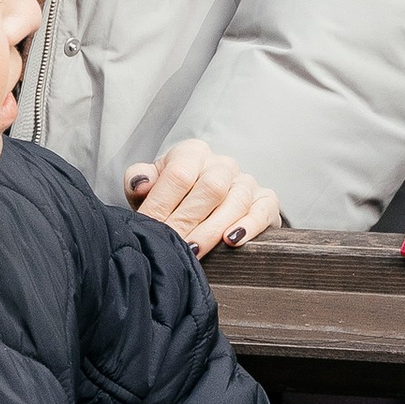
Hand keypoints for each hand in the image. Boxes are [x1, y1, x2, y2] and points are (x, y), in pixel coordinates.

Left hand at [124, 138, 281, 257]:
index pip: (179, 174)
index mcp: (192, 153)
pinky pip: (263, 210)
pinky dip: (249, 226)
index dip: (163, 204)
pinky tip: (232, 241)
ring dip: (213, 229)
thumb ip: (138, 180)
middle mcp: (222, 164)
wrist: (202, 211)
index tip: (152, 229)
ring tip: (195, 250)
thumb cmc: (171, 201)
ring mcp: (246, 181)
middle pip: (210, 187)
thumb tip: (141, 183)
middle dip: (188, 221)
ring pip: (236, 200)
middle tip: (172, 245)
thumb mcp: (149, 189)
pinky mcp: (266, 201)